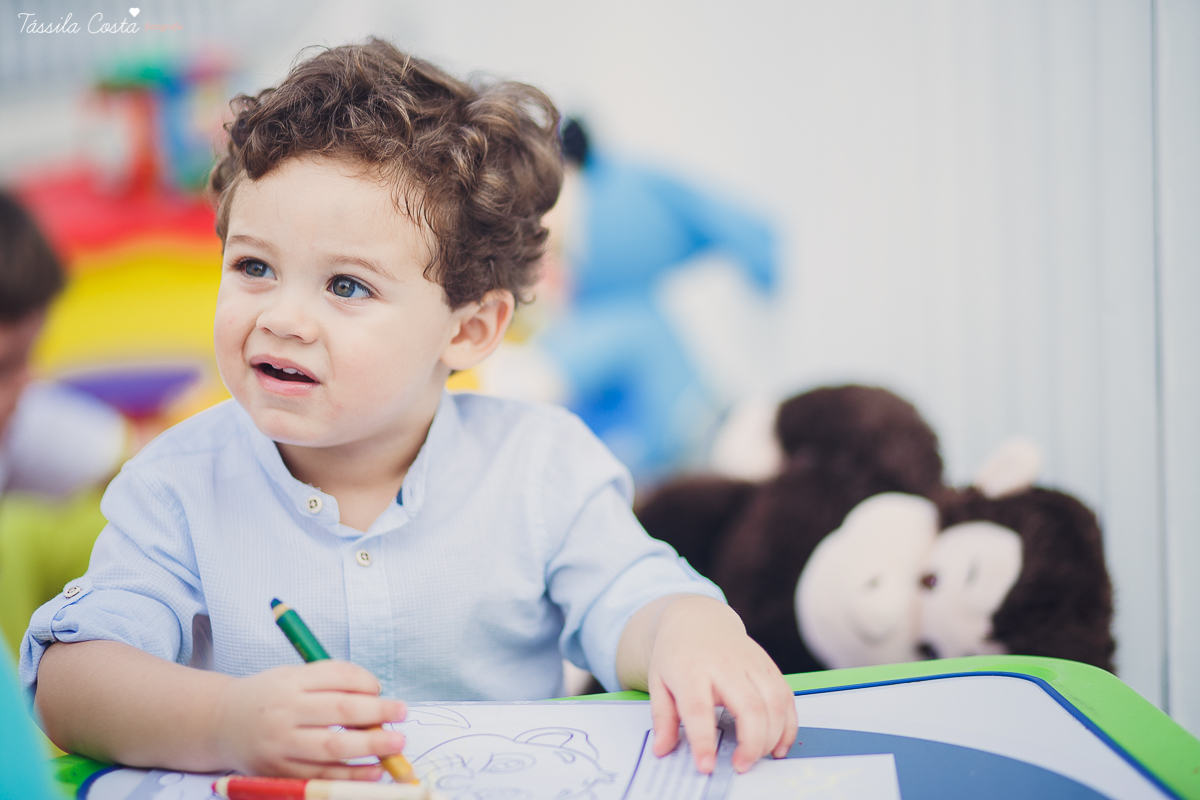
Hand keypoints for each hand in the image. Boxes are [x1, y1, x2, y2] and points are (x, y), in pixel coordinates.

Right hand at [214, 660, 406, 778]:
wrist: (221, 723)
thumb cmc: (269, 696)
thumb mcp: (292, 676)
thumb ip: (330, 681)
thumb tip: (376, 694)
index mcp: (290, 681)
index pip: (338, 677)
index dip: (367, 682)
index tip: (382, 690)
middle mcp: (284, 711)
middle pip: (339, 711)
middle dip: (377, 712)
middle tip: (402, 713)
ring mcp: (280, 744)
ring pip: (332, 747)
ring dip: (371, 747)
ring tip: (396, 745)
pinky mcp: (278, 771)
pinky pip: (321, 776)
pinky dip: (350, 776)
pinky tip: (373, 772)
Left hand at [641, 596, 796, 773]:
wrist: (697, 619)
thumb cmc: (677, 653)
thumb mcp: (658, 682)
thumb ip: (662, 718)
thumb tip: (662, 749)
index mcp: (691, 670)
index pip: (698, 708)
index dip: (703, 740)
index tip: (706, 765)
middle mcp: (725, 665)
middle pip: (749, 706)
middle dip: (751, 743)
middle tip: (740, 765)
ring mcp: (751, 663)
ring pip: (774, 702)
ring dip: (773, 736)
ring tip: (758, 756)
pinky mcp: (768, 665)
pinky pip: (787, 696)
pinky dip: (789, 724)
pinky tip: (778, 744)